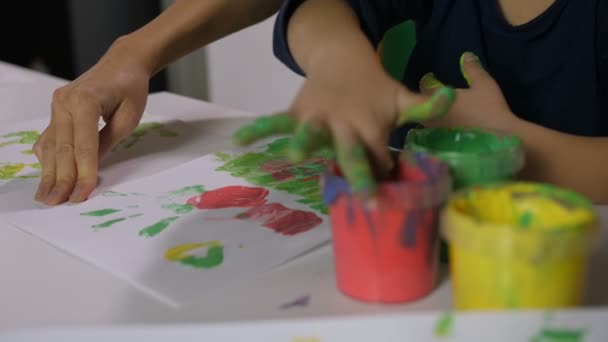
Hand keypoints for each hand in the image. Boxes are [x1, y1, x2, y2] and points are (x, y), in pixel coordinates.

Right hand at [34, 43, 149, 204]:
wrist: (121, 64)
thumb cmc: (130, 89)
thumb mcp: (128, 117)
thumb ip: (108, 141)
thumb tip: (92, 168)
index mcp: (84, 101)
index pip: (83, 146)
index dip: (83, 173)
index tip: (81, 195)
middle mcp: (64, 102)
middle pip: (63, 148)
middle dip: (61, 179)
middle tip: (57, 203)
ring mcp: (57, 106)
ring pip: (52, 146)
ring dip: (49, 173)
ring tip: (47, 197)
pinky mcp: (56, 111)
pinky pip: (49, 139)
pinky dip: (49, 159)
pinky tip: (47, 177)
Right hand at [234, 54, 454, 195]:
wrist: (343, 59)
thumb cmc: (374, 87)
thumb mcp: (401, 96)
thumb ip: (425, 105)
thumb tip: (452, 96)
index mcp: (372, 125)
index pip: (379, 159)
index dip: (383, 178)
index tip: (384, 205)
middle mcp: (345, 123)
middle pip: (351, 151)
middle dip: (358, 174)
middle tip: (365, 199)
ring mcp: (318, 117)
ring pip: (310, 132)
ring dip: (302, 142)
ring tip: (294, 155)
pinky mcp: (296, 112)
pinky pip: (274, 121)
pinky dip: (257, 129)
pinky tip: (237, 142)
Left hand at [420, 52, 518, 130]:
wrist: (497, 139)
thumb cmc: (489, 109)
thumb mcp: (484, 84)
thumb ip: (472, 69)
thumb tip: (465, 55)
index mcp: (438, 98)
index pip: (424, 86)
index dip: (428, 81)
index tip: (431, 78)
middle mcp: (431, 115)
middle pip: (422, 105)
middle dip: (426, 100)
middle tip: (435, 96)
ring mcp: (434, 132)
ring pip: (426, 121)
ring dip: (430, 115)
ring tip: (439, 112)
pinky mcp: (440, 145)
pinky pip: (432, 135)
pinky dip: (435, 130)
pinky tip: (444, 129)